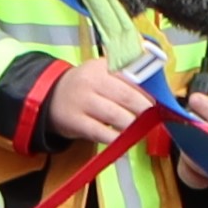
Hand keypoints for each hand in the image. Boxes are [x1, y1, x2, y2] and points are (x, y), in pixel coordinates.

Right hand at [33, 59, 158, 156]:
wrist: (50, 97)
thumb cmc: (85, 86)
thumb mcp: (102, 72)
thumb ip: (126, 76)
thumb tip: (156, 90)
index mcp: (102, 66)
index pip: (131, 77)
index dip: (148, 91)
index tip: (158, 101)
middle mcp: (92, 81)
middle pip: (127, 96)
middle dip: (144, 110)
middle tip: (152, 118)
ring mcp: (83, 102)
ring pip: (117, 116)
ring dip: (132, 125)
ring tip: (139, 129)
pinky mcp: (76, 122)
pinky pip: (102, 133)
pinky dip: (116, 139)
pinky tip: (122, 141)